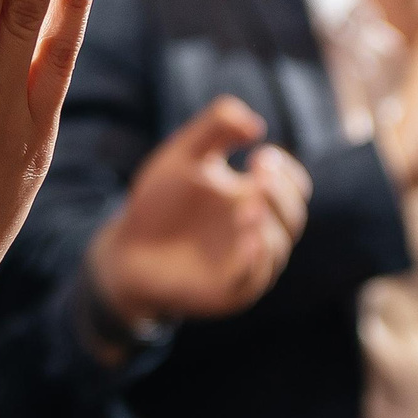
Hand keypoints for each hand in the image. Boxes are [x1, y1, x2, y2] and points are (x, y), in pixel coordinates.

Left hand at [87, 96, 310, 326]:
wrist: (124, 248)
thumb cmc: (158, 202)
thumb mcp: (183, 155)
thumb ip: (215, 127)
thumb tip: (256, 126)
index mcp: (254, 199)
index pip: (293, 186)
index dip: (285, 170)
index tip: (259, 155)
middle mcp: (258, 233)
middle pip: (293, 215)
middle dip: (281, 193)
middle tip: (259, 175)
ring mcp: (245, 264)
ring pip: (278, 247)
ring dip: (269, 224)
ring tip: (249, 206)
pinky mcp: (229, 291)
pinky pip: (253, 278)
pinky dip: (255, 259)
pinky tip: (249, 240)